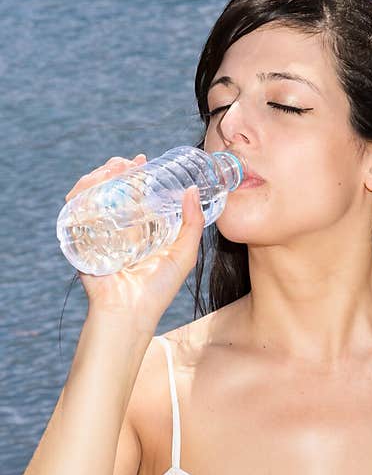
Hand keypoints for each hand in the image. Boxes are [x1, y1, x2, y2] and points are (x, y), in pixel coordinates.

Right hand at [64, 154, 205, 331]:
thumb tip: (192, 190)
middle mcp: (116, 229)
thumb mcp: (184, 253)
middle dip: (115, 170)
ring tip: (113, 168)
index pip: (133, 194)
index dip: (136, 175)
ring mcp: (96, 233)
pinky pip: (74, 211)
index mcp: (139, 230)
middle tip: (127, 162)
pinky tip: (94, 183)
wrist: (130, 313)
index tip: (144, 161)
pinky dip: (81, 193)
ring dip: (99, 176)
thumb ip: (192, 224)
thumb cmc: (158, 289)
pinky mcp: (79, 240)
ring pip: (91, 195)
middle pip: (109, 190)